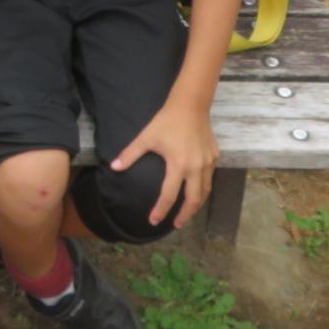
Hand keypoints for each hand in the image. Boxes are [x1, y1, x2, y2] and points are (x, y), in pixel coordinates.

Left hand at [112, 99, 217, 230]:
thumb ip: (130, 154)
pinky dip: (204, 187)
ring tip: (187, 212)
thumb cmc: (166, 121)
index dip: (161, 210)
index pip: (169, 195)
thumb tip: (113, 167)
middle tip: (176, 224)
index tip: (153, 221)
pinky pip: (210, 177)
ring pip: (205, 191)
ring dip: (196, 204)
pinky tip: (197, 189)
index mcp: (178, 165)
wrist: (191, 104)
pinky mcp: (215, 156)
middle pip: (193, 200)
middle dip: (184, 215)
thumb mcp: (146, 137)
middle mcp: (196, 167)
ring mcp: (208, 162)